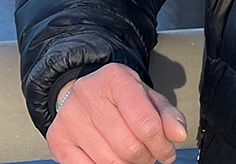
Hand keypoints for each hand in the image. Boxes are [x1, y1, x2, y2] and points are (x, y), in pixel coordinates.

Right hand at [46, 62, 189, 163]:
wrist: (83, 93)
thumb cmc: (118, 98)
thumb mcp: (147, 98)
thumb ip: (167, 115)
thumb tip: (178, 134)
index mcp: (115, 78)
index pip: (147, 124)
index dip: (162, 146)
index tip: (165, 151)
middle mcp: (87, 93)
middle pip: (129, 147)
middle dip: (145, 158)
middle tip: (146, 154)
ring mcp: (69, 116)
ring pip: (108, 162)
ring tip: (129, 156)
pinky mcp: (57, 137)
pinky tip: (108, 157)